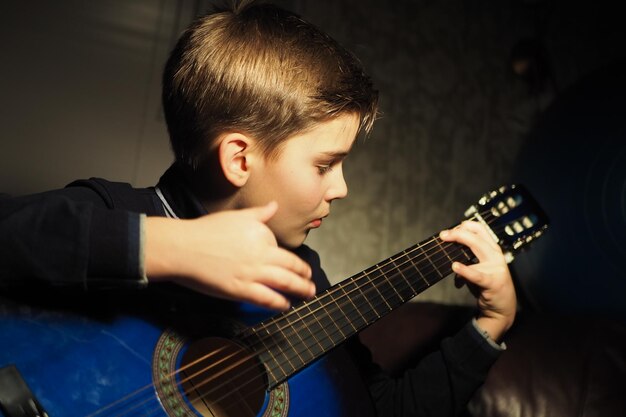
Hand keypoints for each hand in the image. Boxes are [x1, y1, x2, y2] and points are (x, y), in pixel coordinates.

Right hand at [145, 201, 313, 309]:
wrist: (183, 247)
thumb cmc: (206, 230)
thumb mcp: (236, 216)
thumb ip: (259, 214)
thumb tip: (274, 206)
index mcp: (260, 234)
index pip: (282, 249)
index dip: (291, 259)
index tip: (297, 265)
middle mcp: (260, 253)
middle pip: (291, 266)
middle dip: (304, 275)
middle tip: (311, 281)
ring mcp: (251, 272)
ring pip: (284, 282)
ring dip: (300, 289)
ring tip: (307, 293)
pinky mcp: (239, 289)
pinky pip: (266, 298)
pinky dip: (279, 303)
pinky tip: (285, 305)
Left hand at [439, 220, 516, 340]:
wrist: (501, 307)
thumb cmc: (486, 285)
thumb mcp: (479, 267)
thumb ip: (468, 257)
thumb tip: (447, 247)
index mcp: (492, 250)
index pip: (481, 230)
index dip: (465, 226)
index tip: (450, 230)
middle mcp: (496, 256)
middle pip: (477, 237)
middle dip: (458, 233)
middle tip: (443, 235)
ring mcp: (496, 268)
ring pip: (478, 248)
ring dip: (459, 243)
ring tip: (445, 242)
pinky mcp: (492, 282)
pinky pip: (476, 275)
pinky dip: (465, 270)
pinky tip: (455, 267)